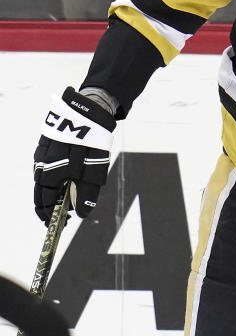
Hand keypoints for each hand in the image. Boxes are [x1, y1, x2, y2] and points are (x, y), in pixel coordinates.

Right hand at [34, 87, 115, 223]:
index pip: (44, 203)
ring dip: (51, 191)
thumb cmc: (91, 143)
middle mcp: (41, 165)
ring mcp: (41, 154)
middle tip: (64, 215)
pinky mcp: (45, 144)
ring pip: (42, 179)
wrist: (88, 111)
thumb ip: (86, 194)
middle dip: (50, 206)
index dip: (51, 215)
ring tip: (65, 198)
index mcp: (50, 174)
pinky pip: (45, 166)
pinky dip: (52, 176)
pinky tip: (63, 178)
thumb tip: (81, 214)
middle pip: (41, 193)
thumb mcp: (94, 171)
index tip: (61, 223)